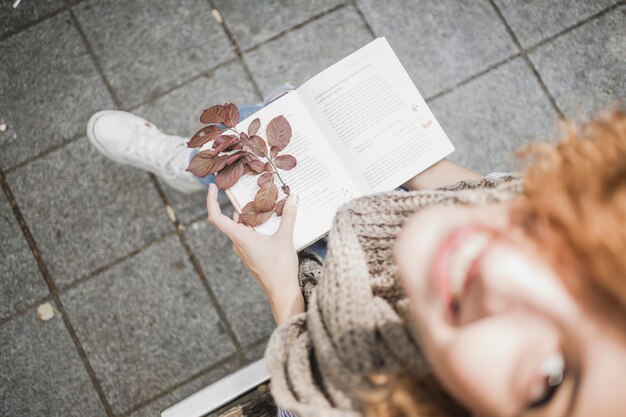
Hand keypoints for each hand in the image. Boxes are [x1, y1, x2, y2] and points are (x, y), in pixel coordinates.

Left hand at [206, 183, 303, 323]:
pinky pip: (248, 235)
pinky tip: (270, 221)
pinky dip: (255, 225)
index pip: (216, 217)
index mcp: (240, 238)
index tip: (212, 187)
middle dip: (239, 204)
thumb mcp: (285, 238)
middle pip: (232, 219)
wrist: (281, 292)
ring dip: (250, 215)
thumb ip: (289, 216)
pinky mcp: (251, 255)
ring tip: (264, 202)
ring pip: (242, 227)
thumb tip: (294, 198)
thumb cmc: (280, 268)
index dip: (211, 201)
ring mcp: (243, 250)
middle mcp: (238, 243)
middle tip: (247, 188)